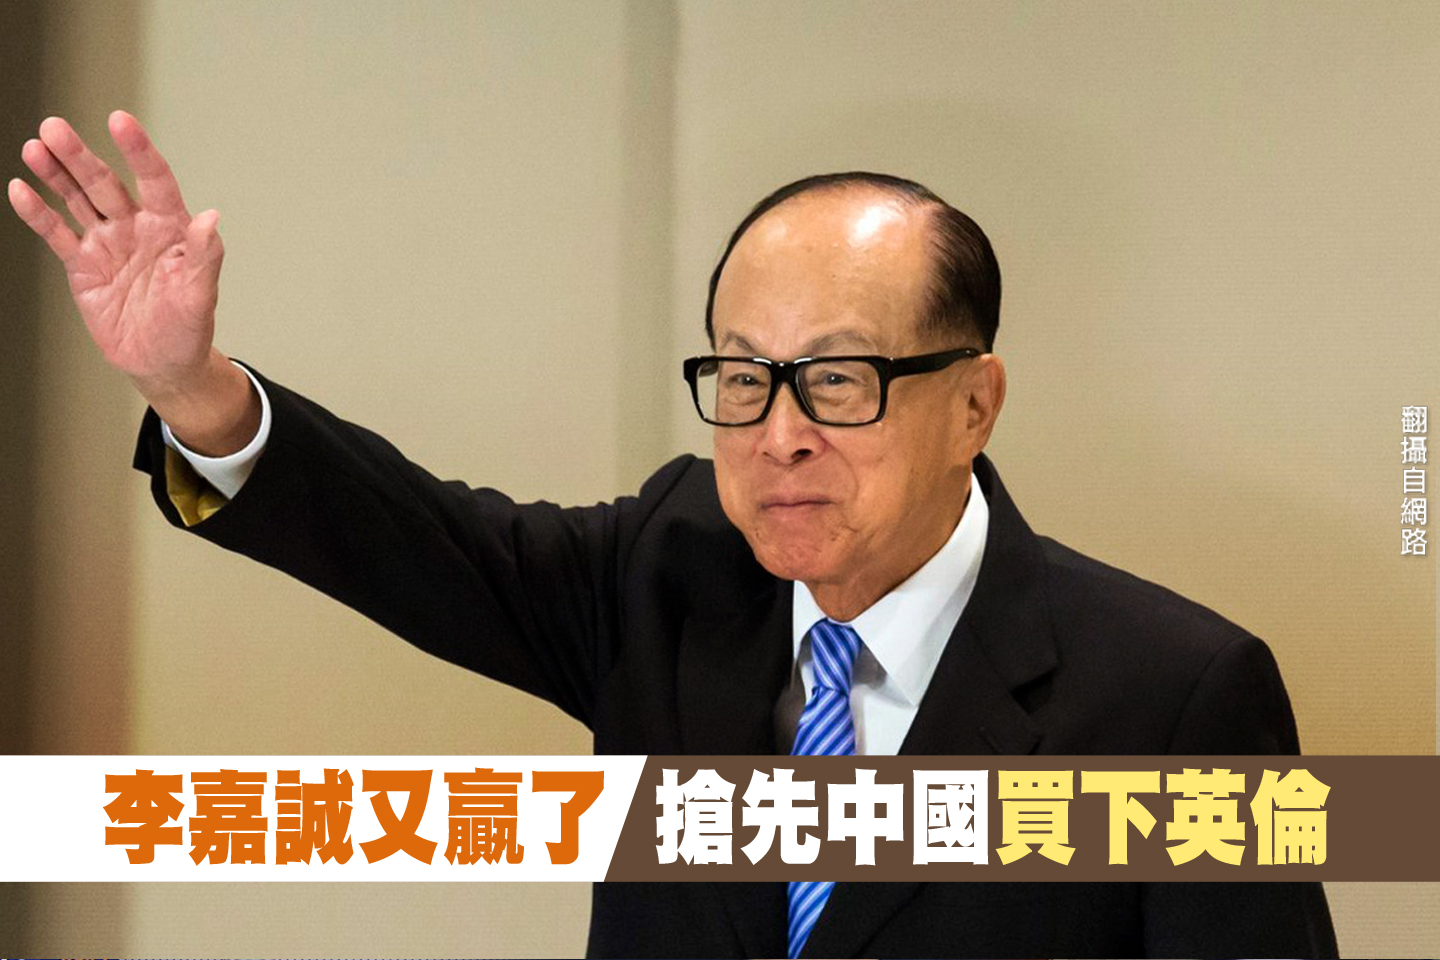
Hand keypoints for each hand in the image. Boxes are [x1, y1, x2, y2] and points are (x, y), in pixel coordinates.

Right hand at [9, 111, 257, 454]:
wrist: (162, 363)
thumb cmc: (189, 329)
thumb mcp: (201, 296)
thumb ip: (205, 256)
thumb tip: (211, 218)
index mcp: (171, 229)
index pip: (155, 181)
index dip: (139, 151)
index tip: (121, 121)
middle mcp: (136, 228)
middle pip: (105, 183)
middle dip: (80, 156)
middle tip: (55, 127)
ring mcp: (107, 243)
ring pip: (78, 199)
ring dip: (56, 174)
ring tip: (36, 147)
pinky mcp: (82, 264)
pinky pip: (57, 233)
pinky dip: (39, 213)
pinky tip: (21, 189)